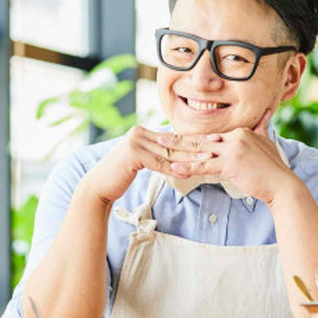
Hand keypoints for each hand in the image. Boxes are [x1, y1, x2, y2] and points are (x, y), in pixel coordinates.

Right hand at [80, 126, 212, 203]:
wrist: (99, 185)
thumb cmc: (121, 175)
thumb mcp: (141, 160)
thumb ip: (156, 154)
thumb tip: (177, 156)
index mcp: (144, 131)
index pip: (174, 135)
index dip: (195, 138)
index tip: (214, 139)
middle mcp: (140, 133)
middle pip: (175, 141)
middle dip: (198, 143)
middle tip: (218, 144)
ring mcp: (135, 142)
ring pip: (169, 152)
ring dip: (190, 156)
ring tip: (208, 159)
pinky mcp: (133, 154)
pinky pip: (159, 163)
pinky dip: (174, 169)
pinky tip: (188, 172)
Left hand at [165, 110, 295, 203]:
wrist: (282, 184)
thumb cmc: (273, 169)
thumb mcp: (267, 143)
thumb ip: (262, 129)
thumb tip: (266, 115)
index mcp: (242, 132)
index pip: (212, 136)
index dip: (194, 138)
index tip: (177, 136)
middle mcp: (236, 137)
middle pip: (202, 139)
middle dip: (180, 139)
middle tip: (161, 137)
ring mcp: (233, 149)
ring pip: (200, 150)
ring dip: (178, 150)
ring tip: (161, 147)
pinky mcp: (230, 163)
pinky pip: (205, 166)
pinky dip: (189, 168)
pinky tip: (175, 169)